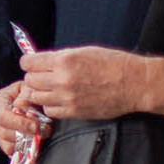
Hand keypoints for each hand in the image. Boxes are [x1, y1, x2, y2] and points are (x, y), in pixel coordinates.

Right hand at [0, 80, 51, 156]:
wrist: (30, 100)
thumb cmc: (29, 94)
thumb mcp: (29, 88)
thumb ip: (26, 94)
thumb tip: (21, 106)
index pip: (2, 116)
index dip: (20, 123)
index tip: (36, 125)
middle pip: (4, 132)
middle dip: (26, 134)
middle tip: (44, 131)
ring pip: (7, 144)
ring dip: (26, 143)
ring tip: (40, 136)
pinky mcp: (4, 142)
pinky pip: (11, 152)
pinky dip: (22, 151)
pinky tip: (32, 144)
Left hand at [20, 46, 148, 120]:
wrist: (134, 83)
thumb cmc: (112, 63)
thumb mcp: (84, 51)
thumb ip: (61, 58)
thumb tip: (42, 62)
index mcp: (64, 60)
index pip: (28, 63)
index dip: (29, 63)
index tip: (33, 65)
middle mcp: (62, 79)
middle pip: (29, 81)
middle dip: (33, 78)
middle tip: (42, 78)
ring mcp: (67, 97)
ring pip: (36, 97)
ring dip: (40, 93)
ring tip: (50, 90)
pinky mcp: (74, 112)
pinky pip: (49, 111)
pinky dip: (50, 106)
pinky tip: (59, 101)